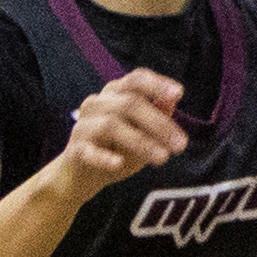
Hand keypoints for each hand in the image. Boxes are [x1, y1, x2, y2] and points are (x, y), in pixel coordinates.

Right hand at [51, 69, 192, 194]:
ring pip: (111, 125)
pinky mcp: (75, 149)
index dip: (156, 84)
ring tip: (162, 158)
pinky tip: (118, 163)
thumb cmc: (119, 149)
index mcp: (116, 93)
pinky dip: (104, 157)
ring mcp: (83, 125)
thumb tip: (171, 102)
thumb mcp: (144, 133)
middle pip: (129, 103)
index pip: (136, 80)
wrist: (85, 176)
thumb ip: (157, 117)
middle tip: (181, 145)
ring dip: (141, 141)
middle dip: (159, 123)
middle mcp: (97, 103)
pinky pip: (88, 151)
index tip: (178, 94)